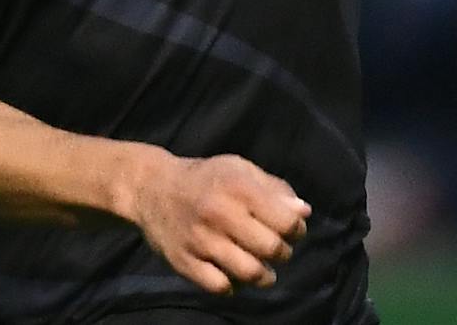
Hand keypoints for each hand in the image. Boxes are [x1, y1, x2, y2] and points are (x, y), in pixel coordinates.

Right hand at [129, 151, 308, 294]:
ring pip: (249, 272)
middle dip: (283, 253)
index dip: (296, 230)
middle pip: (271, 249)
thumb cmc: (206, 178)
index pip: (285, 221)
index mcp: (238, 186)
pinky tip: (234, 275)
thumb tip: (304, 212)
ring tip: (264, 271)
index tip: (293, 230)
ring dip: (264, 276)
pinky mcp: (184, 262)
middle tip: (277, 250)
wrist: (152, 188)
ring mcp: (201, 240)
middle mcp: (220, 213)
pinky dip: (233, 286)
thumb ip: (274, 188)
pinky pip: (220, 287)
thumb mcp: (240, 169)